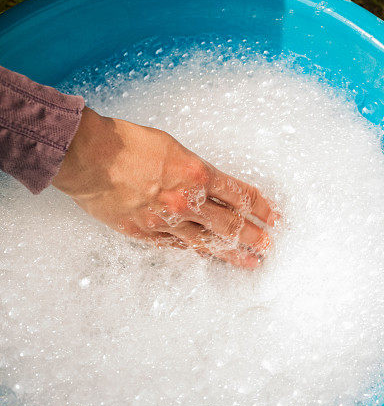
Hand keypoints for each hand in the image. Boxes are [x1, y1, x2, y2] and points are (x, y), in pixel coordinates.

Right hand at [52, 108, 274, 268]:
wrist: (87, 156)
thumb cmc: (128, 143)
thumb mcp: (174, 148)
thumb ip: (196, 170)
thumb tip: (213, 186)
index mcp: (198, 174)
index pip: (242, 195)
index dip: (261, 208)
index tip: (274, 216)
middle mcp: (187, 201)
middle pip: (232, 225)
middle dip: (255, 236)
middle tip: (270, 245)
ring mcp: (167, 221)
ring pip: (208, 243)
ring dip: (232, 253)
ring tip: (251, 262)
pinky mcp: (145, 233)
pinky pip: (178, 246)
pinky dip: (197, 251)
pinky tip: (210, 257)